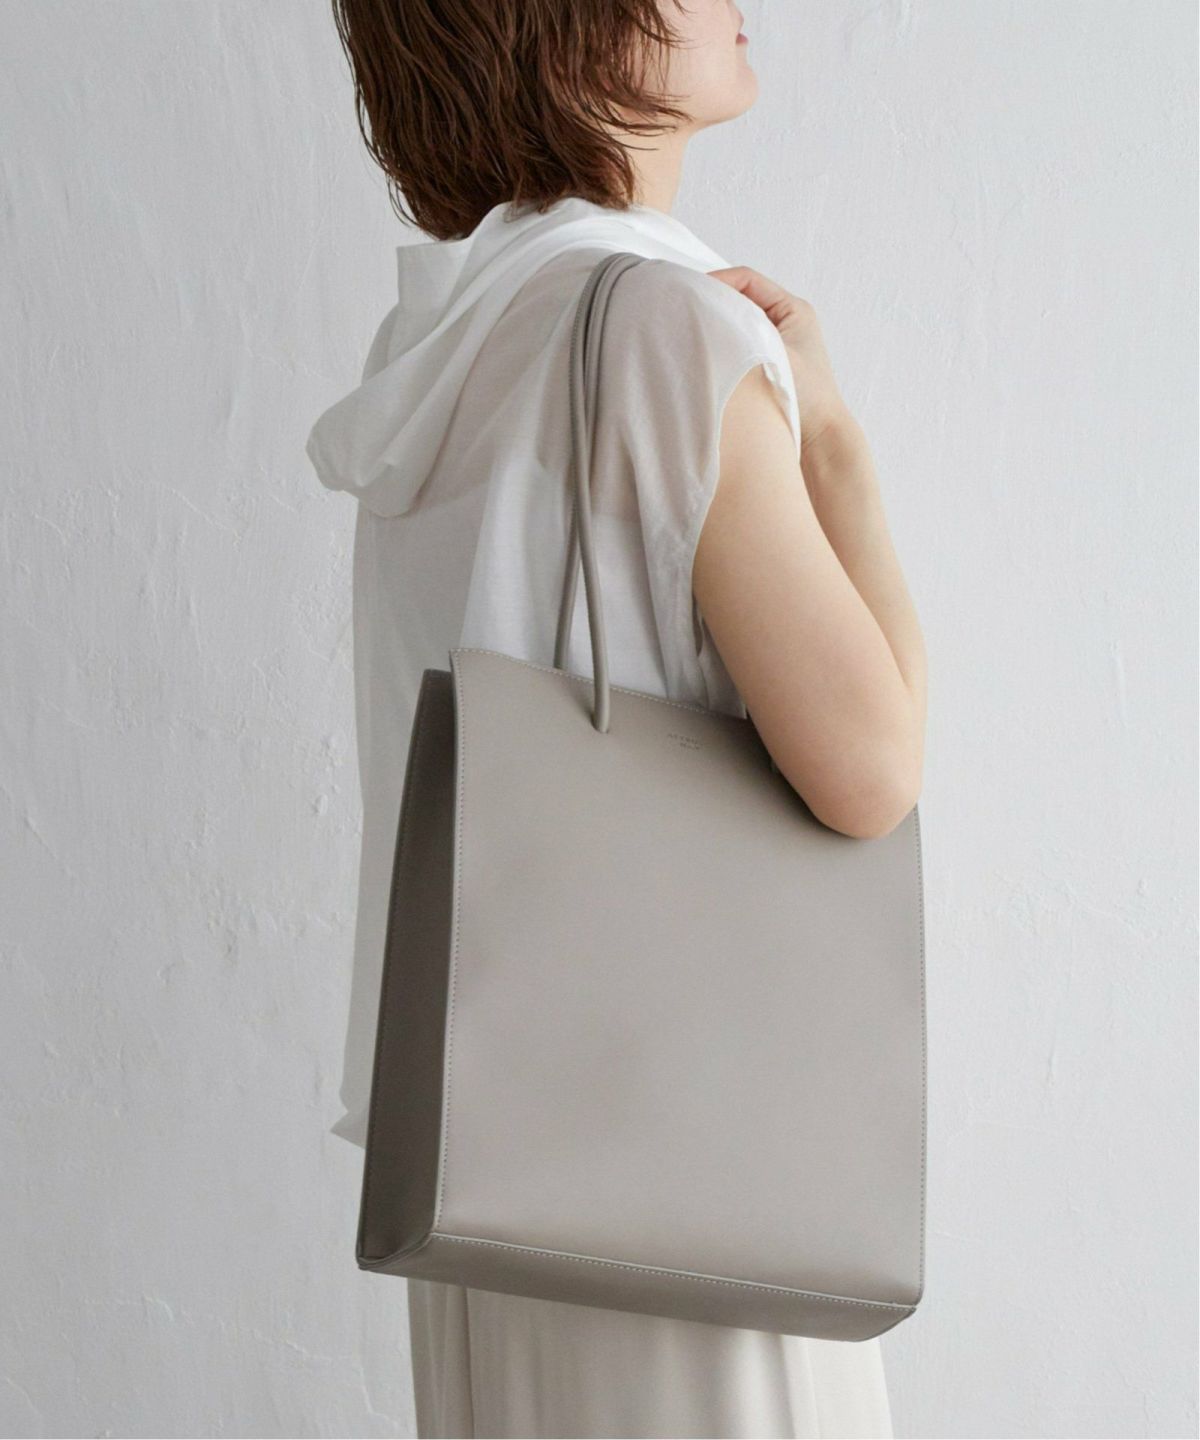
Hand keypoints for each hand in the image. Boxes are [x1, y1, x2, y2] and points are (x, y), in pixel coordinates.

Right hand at [707, 266, 850, 452]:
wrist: (820, 439)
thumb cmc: (809, 400)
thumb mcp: (775, 356)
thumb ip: (744, 334)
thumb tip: (707, 322)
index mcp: (793, 310)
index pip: (747, 280)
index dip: (717, 281)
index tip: (692, 294)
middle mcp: (784, 321)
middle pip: (739, 298)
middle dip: (712, 303)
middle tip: (684, 312)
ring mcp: (774, 342)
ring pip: (736, 322)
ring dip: (716, 325)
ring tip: (692, 333)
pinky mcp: (764, 364)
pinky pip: (737, 344)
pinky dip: (721, 344)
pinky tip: (706, 355)